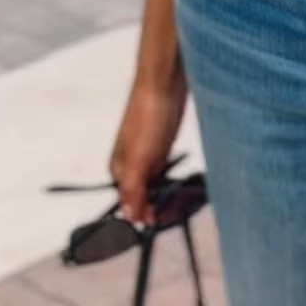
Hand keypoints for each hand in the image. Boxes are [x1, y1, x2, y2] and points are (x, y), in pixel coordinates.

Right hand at [110, 72, 187, 224]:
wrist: (164, 84)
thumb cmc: (148, 119)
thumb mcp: (139, 160)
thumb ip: (133, 190)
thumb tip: (128, 217)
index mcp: (119, 171)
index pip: (129, 205)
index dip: (146, 216)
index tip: (165, 221)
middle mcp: (130, 167)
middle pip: (143, 199)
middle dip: (160, 208)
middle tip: (181, 210)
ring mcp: (146, 157)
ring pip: (156, 187)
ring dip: (168, 197)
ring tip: (186, 201)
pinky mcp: (161, 148)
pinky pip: (166, 174)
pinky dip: (174, 183)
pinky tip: (185, 186)